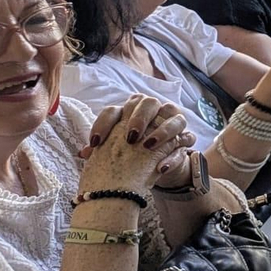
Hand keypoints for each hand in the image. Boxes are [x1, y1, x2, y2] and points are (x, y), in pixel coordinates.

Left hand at [78, 95, 196, 193]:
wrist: (156, 168)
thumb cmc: (132, 156)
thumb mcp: (116, 153)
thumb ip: (101, 150)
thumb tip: (83, 153)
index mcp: (130, 114)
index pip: (116, 110)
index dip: (104, 123)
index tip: (95, 143)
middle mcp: (154, 113)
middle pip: (149, 102)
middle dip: (140, 117)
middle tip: (130, 138)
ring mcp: (173, 124)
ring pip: (175, 115)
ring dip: (163, 130)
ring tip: (149, 146)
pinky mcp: (186, 140)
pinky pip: (186, 140)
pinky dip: (174, 155)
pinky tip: (161, 168)